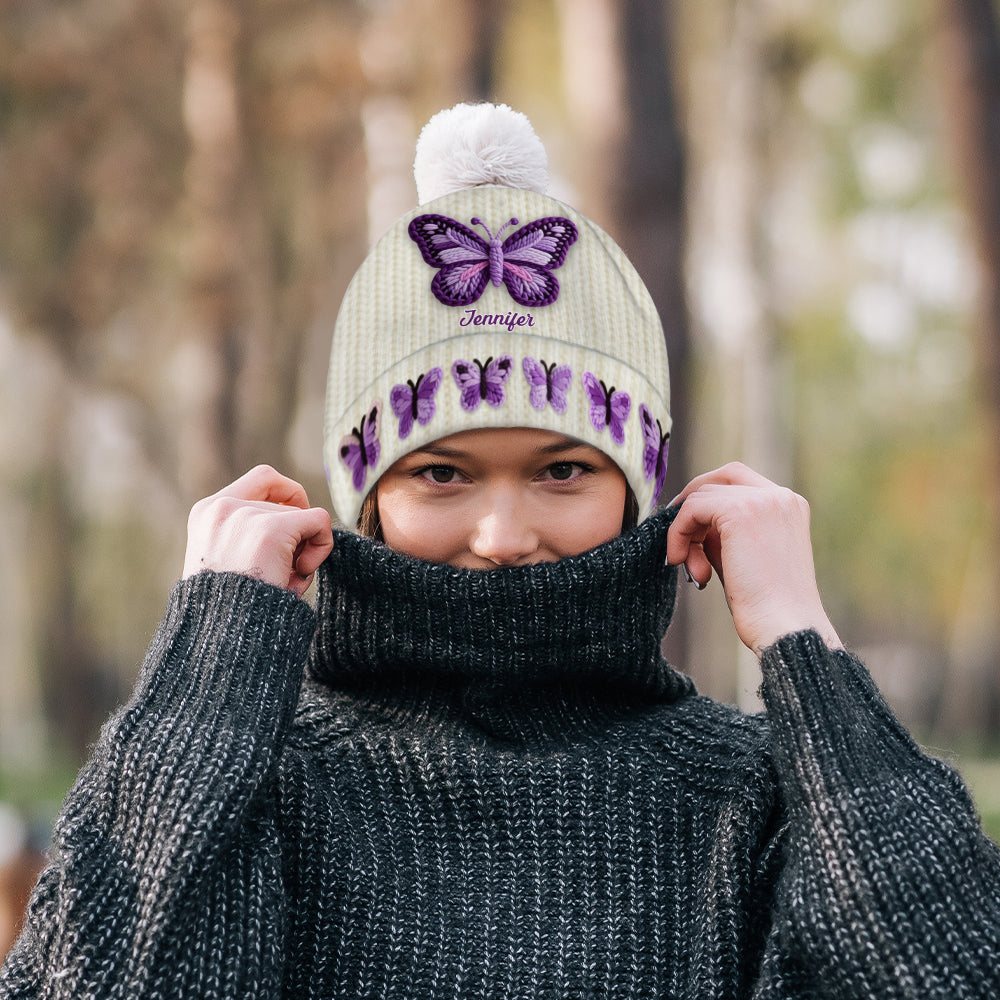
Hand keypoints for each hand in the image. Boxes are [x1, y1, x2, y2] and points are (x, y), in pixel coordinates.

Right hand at [183, 465, 333, 598]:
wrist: (221, 637)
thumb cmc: (230, 611)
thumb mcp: (228, 562)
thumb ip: (249, 535)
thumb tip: (304, 517)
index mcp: (206, 513)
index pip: (262, 479)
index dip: (288, 496)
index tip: (294, 525)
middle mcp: (222, 507)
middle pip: (286, 503)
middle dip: (295, 537)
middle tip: (284, 572)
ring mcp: (246, 516)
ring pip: (303, 517)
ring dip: (303, 551)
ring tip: (283, 582)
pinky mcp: (271, 530)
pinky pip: (319, 522)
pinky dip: (322, 546)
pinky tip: (300, 574)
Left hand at [666, 463, 841, 655]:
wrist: (784, 628)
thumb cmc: (766, 606)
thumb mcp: (743, 557)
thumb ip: (723, 533)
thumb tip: (691, 522)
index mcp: (789, 506)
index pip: (740, 481)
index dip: (708, 499)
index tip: (691, 530)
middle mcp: (781, 497)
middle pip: (721, 477)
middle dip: (693, 504)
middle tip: (678, 537)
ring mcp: (763, 501)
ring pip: (702, 496)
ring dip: (686, 531)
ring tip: (693, 569)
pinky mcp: (741, 512)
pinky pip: (692, 509)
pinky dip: (678, 533)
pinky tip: (680, 561)